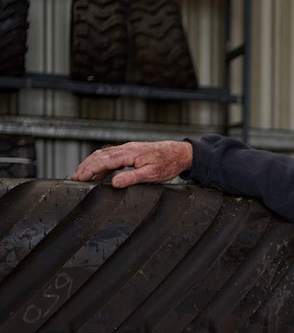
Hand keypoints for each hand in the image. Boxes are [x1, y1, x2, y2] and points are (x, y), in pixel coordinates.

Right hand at [72, 140, 192, 187]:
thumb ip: (132, 178)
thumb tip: (113, 183)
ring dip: (91, 164)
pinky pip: (111, 155)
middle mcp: (126, 149)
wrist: (179, 153)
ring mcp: (128, 149)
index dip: (89, 169)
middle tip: (75, 177)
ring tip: (82, 174)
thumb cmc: (168, 164)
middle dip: (85, 166)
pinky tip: (98, 170)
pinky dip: (101, 162)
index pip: (103, 161)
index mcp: (129, 153)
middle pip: (100, 156)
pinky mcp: (131, 151)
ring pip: (104, 154)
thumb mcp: (151, 174)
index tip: (79, 178)